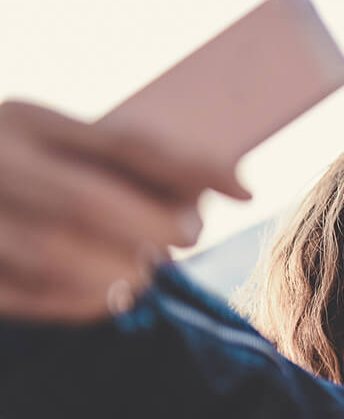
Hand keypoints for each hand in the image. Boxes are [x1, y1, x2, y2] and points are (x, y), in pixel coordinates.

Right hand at [0, 100, 250, 322]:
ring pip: (56, 254)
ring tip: (142, 270)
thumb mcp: (53, 146)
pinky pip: (25, 294)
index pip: (124, 143)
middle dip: (154, 228)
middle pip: (88, 202)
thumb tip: (221, 187)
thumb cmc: (22, 172)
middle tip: (188, 236)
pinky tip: (108, 296)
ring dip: (119, 271)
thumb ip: (118, 164)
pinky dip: (80, 301)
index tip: (246, 189)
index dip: (192, 167)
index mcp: (22, 118)